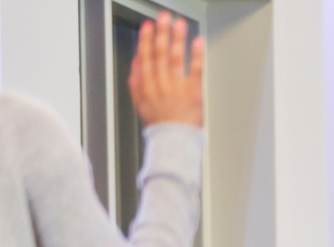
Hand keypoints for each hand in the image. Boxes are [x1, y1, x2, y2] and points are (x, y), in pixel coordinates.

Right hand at [128, 13, 204, 127]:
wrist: (174, 142)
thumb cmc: (160, 123)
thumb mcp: (140, 102)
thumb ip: (136, 81)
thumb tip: (136, 61)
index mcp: (146, 86)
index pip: (145, 57)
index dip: (146, 39)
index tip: (148, 26)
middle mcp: (160, 84)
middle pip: (159, 53)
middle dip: (162, 32)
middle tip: (165, 17)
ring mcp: (177, 87)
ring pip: (175, 58)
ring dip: (177, 38)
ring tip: (180, 24)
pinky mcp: (193, 92)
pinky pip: (195, 70)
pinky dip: (196, 55)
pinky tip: (197, 42)